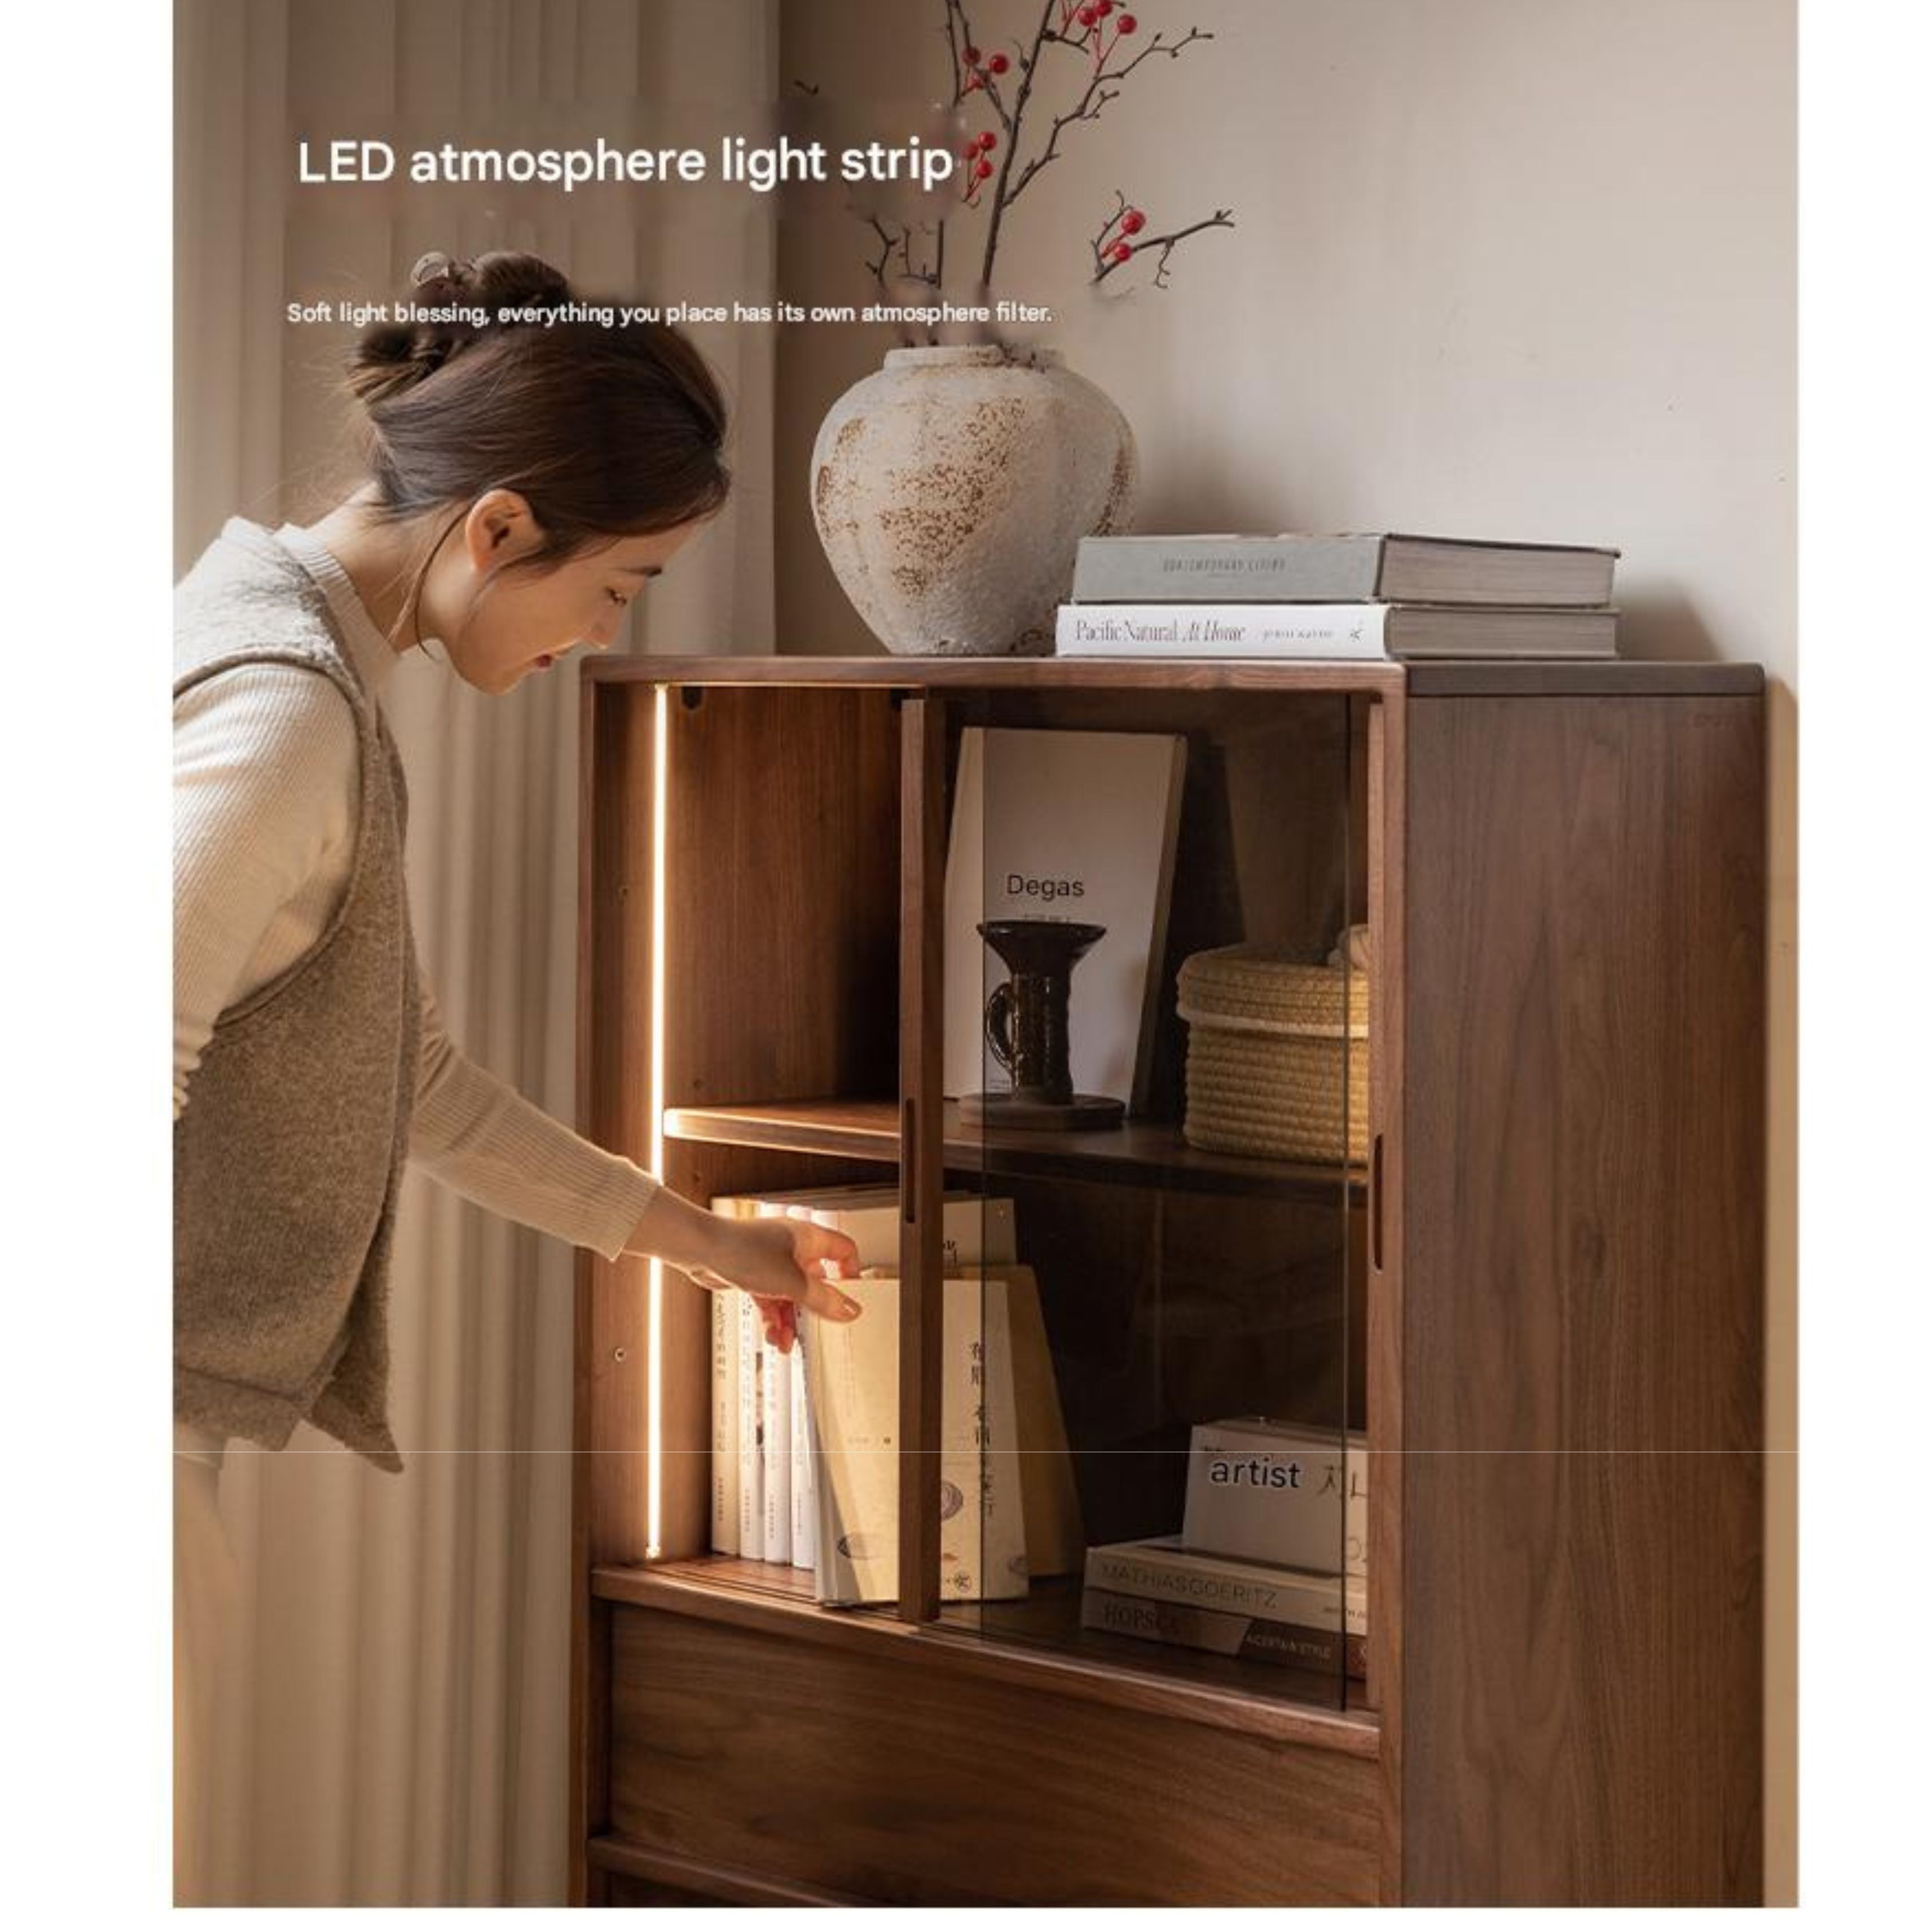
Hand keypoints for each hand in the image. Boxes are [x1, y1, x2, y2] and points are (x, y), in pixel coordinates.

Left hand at [687, 1214, 862, 1355]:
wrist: (701, 1250)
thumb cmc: (741, 1251)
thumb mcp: (791, 1282)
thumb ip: (823, 1299)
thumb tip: (849, 1310)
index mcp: (809, 1238)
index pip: (844, 1251)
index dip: (850, 1274)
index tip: (848, 1299)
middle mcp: (793, 1248)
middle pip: (817, 1281)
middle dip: (813, 1310)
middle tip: (815, 1328)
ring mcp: (773, 1262)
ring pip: (793, 1296)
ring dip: (790, 1321)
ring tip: (785, 1341)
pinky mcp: (755, 1276)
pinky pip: (773, 1301)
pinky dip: (774, 1319)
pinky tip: (772, 1335)